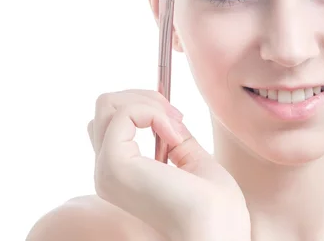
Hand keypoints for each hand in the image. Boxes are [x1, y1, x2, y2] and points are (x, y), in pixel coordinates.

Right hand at [87, 89, 250, 240]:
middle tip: (177, 117)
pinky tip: (173, 134)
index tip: (177, 119)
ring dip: (148, 101)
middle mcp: (107, 172)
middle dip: (144, 97)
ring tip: (175, 123)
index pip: (111, 122)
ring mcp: (107, 170)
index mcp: (123, 174)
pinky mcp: (114, 165)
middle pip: (104, 107)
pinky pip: (122, 113)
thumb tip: (163, 109)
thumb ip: (173, 136)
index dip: (144, 108)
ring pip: (107, 104)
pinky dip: (152, 112)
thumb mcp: (193, 160)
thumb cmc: (215, 208)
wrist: (219, 233)